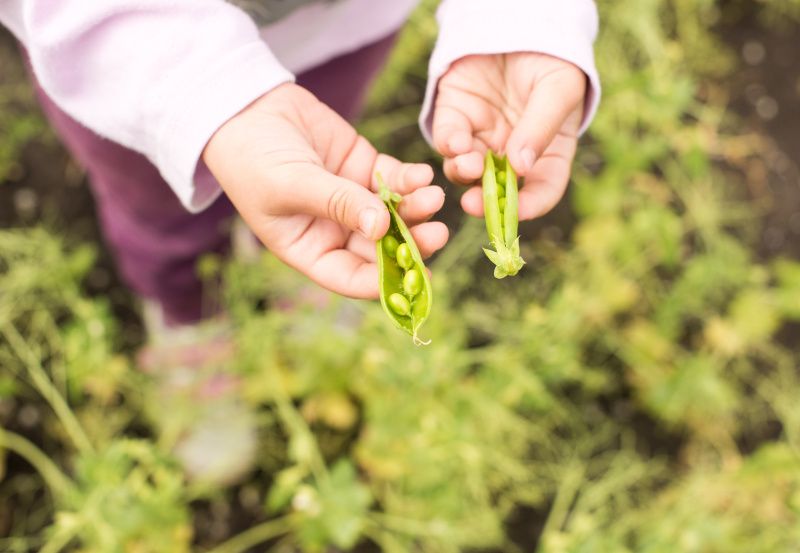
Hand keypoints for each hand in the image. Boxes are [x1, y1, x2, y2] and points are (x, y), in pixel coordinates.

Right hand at [203, 83, 447, 298]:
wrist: (245, 109)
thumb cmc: (252, 157)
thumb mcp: (290, 184)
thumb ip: (337, 203)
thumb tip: (381, 227)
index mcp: (310, 249)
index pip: (352, 277)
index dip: (383, 281)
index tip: (414, 275)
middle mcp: (334, 230)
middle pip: (382, 248)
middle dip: (411, 242)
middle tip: (438, 233)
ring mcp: (352, 199)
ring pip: (394, 214)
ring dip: (416, 209)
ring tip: (433, 196)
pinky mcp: (364, 168)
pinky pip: (395, 181)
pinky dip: (411, 180)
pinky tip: (422, 174)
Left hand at [432, 52, 586, 219]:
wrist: (517, 22)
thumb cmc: (550, 58)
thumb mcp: (558, 89)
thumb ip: (541, 127)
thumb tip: (522, 167)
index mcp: (547, 153)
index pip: (541, 191)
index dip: (529, 207)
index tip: (514, 213)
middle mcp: (512, 153)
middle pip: (498, 190)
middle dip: (485, 200)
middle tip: (473, 203)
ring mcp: (481, 138)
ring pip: (467, 170)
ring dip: (465, 173)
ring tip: (469, 163)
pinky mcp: (455, 119)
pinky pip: (448, 141)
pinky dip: (450, 146)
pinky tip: (457, 143)